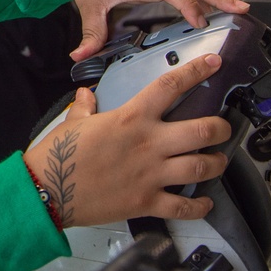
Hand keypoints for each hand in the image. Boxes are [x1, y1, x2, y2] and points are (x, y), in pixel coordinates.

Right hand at [24, 54, 231, 227]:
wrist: (48, 189)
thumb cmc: (59, 155)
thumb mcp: (74, 122)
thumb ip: (86, 107)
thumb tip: (87, 96)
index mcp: (131, 118)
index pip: (171, 86)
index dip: (197, 71)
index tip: (214, 63)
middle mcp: (148, 144)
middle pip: (202, 130)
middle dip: (221, 128)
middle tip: (223, 128)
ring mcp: (151, 174)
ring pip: (201, 167)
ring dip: (216, 163)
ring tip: (218, 161)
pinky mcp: (146, 201)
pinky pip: (183, 206)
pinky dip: (199, 206)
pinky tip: (204, 203)